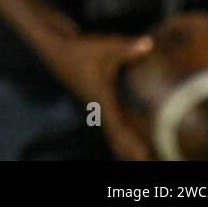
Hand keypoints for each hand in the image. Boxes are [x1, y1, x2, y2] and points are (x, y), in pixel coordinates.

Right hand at [48, 32, 153, 159]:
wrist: (58, 51)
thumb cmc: (81, 50)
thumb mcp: (105, 48)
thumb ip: (127, 48)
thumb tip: (149, 44)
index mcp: (101, 99)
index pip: (117, 126)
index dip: (131, 141)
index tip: (144, 155)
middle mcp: (99, 107)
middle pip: (117, 136)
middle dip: (131, 150)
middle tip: (147, 162)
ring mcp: (98, 107)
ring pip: (114, 132)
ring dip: (127, 144)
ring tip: (143, 158)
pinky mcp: (100, 103)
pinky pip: (114, 125)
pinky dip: (123, 135)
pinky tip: (134, 142)